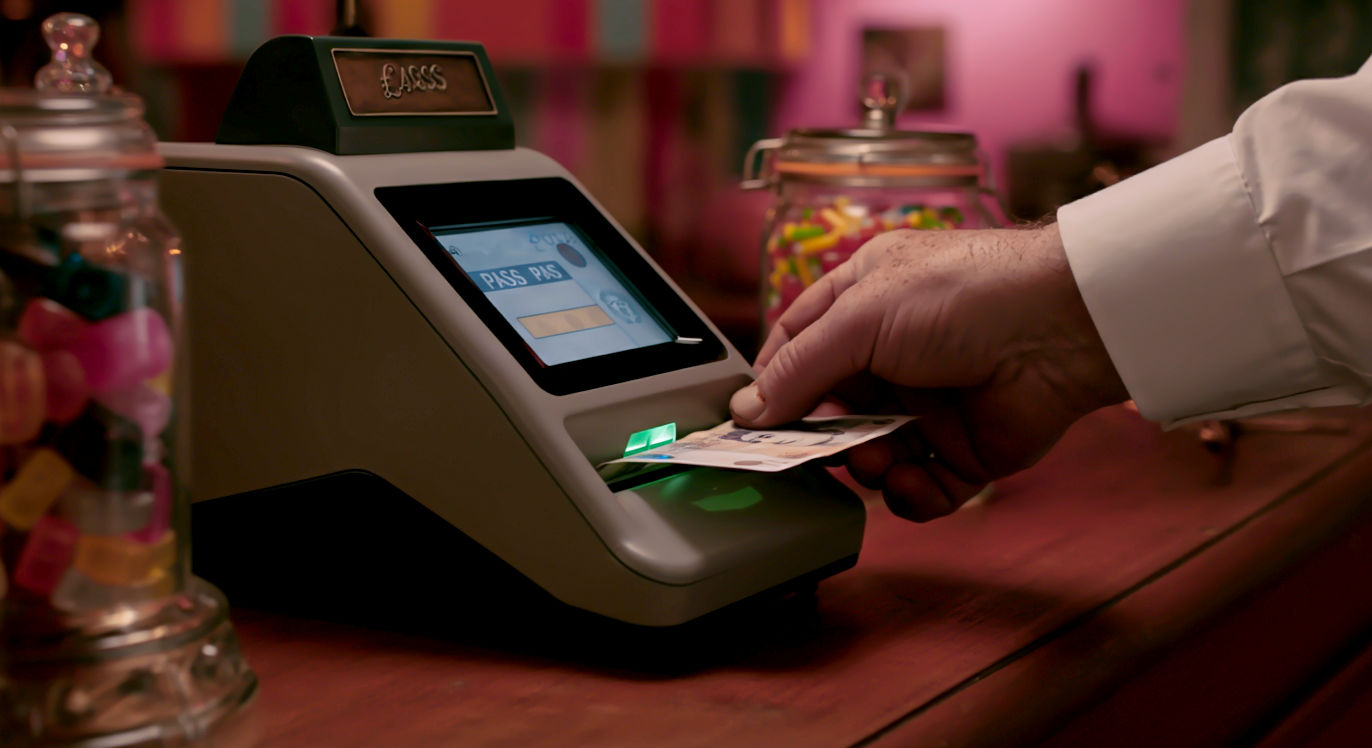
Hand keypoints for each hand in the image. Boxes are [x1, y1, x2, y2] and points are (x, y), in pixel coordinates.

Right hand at [730, 225, 1127, 520]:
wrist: (1064, 327)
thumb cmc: (964, 294)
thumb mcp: (861, 317)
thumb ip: (799, 369)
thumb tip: (747, 411)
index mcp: (863, 303)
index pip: (798, 349)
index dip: (772, 387)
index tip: (750, 425)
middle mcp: (893, 353)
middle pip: (831, 412)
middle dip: (820, 437)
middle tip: (814, 451)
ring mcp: (930, 403)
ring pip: (872, 455)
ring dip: (867, 466)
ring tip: (879, 459)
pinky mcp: (967, 449)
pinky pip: (923, 488)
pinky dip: (912, 495)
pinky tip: (912, 483)